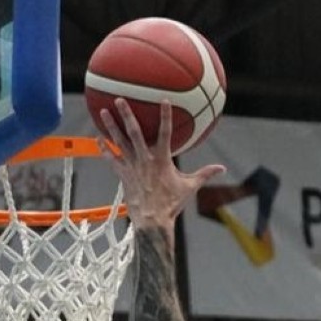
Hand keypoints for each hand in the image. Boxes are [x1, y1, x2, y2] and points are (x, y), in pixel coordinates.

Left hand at [97, 99, 223, 230]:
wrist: (152, 221)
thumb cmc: (171, 204)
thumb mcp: (190, 187)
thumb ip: (205, 174)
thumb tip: (222, 169)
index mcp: (162, 160)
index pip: (165, 133)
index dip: (165, 116)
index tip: (163, 99)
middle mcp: (145, 160)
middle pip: (134, 133)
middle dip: (127, 115)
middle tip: (120, 99)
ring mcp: (132, 167)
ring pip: (119, 142)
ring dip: (112, 126)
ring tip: (104, 111)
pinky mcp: (123, 175)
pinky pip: (111, 159)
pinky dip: (104, 149)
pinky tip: (98, 138)